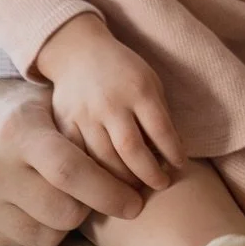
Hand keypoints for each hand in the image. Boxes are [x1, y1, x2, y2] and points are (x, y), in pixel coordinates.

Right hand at [0, 78, 146, 245]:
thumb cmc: (41, 118)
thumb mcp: (61, 108)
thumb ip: (93, 131)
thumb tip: (161, 154)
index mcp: (20, 131)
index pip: (71, 171)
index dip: (109, 190)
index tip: (138, 202)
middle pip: (63, 210)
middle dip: (95, 209)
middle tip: (110, 200)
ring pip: (47, 233)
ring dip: (70, 222)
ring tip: (70, 197)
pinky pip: (24, 244)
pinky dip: (43, 231)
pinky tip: (41, 207)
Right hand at [36, 15, 184, 190]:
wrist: (80, 54)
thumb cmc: (124, 71)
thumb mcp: (150, 82)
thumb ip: (158, 114)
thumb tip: (170, 153)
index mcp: (140, 90)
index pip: (161, 129)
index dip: (172, 152)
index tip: (179, 167)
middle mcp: (112, 104)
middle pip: (131, 149)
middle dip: (148, 174)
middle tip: (159, 186)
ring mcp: (86, 115)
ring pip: (103, 159)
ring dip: (121, 181)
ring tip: (135, 191)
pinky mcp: (65, 125)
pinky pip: (78, 157)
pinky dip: (92, 175)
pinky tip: (103, 186)